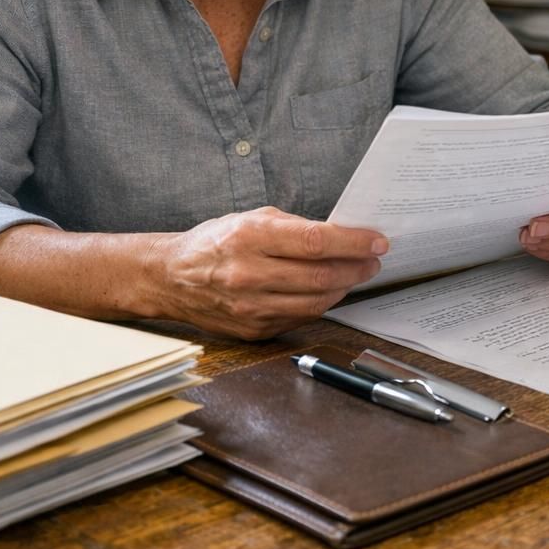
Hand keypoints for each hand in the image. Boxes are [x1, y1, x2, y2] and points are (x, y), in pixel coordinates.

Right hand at [143, 206, 387, 339]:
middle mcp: (248, 274)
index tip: (377, 242)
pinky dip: (321, 304)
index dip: (353, 243)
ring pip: (317, 302)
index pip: (315, 241)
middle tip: (373, 260)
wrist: (171, 278)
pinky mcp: (253, 330)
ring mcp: (250, 307)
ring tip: (356, 275)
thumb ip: (296, 227)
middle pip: (321, 276)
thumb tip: (342, 235)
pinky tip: (328, 291)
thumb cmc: (216, 242)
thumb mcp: (252, 218)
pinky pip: (301, 318)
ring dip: (345, 288)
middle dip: (357, 268)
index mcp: (250, 237)